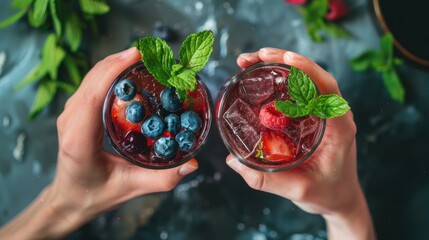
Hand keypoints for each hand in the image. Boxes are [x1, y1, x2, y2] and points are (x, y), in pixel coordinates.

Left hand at [0, 48, 197, 238]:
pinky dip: (110, 72)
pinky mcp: (75, 111)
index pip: (93, 95)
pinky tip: (129, 72)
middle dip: (120, 61)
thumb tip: (192, 164)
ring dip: (115, 63)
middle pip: (92, 79)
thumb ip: (163, 178)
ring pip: (91, 77)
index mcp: (80, 139)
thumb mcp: (131, 188)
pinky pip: (92, 83)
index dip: (113, 71)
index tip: (136, 56)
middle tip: (151, 55)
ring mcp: (70, 114)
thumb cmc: (96, 193)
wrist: (70, 197)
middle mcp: (70, 121)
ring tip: (144, 60)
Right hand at [227, 48, 374, 238]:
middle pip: (313, 76)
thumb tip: (234, 161)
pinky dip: (281, 79)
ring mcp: (324, 113)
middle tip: (253, 56)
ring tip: (251, 61)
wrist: (341, 198)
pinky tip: (261, 77)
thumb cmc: (327, 193)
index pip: (327, 88)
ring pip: (305, 79)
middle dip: (284, 60)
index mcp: (338, 127)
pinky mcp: (314, 115)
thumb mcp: (298, 190)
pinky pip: (299, 90)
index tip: (285, 57)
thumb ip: (266, 179)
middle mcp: (334, 114)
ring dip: (280, 65)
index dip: (307, 69)